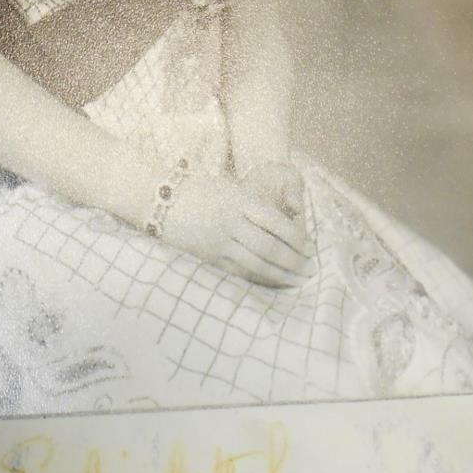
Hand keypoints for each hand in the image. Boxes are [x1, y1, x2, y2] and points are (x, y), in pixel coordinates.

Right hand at [162, 161, 315, 288]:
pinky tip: (273, 283)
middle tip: (311, 269)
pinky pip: (239, 272)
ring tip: (298, 280)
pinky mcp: (209, 257)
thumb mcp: (230, 189)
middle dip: (294, 261)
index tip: (310, 248)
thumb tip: (288, 225)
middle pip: (270, 247)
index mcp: (239, 201)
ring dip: (281, 275)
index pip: (277, 223)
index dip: (297, 239)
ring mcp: (218, 242)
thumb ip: (256, 205)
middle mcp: (230, 222)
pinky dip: (260, 279)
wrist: (160, 201)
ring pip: (257, 263)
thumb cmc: (201, 191)